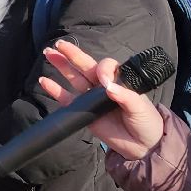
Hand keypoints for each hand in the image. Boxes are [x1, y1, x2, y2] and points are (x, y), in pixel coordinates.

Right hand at [38, 40, 166, 159]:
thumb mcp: (140, 108)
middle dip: (73, 55)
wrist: (142, 146)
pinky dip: (55, 90)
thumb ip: (126, 96)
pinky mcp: (84, 112)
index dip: (102, 69)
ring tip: (48, 53)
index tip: (104, 80)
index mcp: (120, 81)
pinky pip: (67, 99)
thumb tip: (108, 87)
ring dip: (62, 66)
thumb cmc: (146, 122)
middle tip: (59, 43)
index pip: (106, 67)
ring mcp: (92, 98)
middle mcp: (104, 86)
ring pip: (74, 79)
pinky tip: (44, 81)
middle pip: (86, 67)